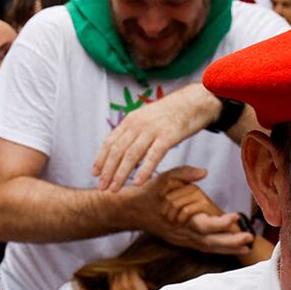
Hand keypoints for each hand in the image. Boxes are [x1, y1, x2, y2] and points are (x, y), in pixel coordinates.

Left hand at [94, 84, 218, 189]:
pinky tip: (138, 183)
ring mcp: (153, 130)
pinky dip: (144, 170)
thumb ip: (134, 133)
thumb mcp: (147, 119)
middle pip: (117, 150)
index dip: (101, 158)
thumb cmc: (171, 114)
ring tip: (114, 189)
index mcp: (131, 120)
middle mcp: (138, 124)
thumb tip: (122, 150)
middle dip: (108, 170)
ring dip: (121, 174)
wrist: (195, 101)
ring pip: (132, 155)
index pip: (110, 141)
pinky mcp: (169, 135)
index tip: (95, 173)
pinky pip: (154, 155)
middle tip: (102, 187)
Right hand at [116, 166, 251, 253]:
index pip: (203, 226)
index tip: (234, 217)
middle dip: (230, 242)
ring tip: (246, 246)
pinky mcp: (182, 240)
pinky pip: (203, 247)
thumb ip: (183, 173)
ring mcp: (182, 239)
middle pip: (209, 243)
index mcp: (179, 220)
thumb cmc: (148, 193)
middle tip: (249, 237)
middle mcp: (182, 233)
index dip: (220, 224)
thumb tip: (203, 172)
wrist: (130, 210)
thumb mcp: (163, 178)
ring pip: (207, 248)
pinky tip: (232, 247)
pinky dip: (218, 249)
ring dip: (228, 248)